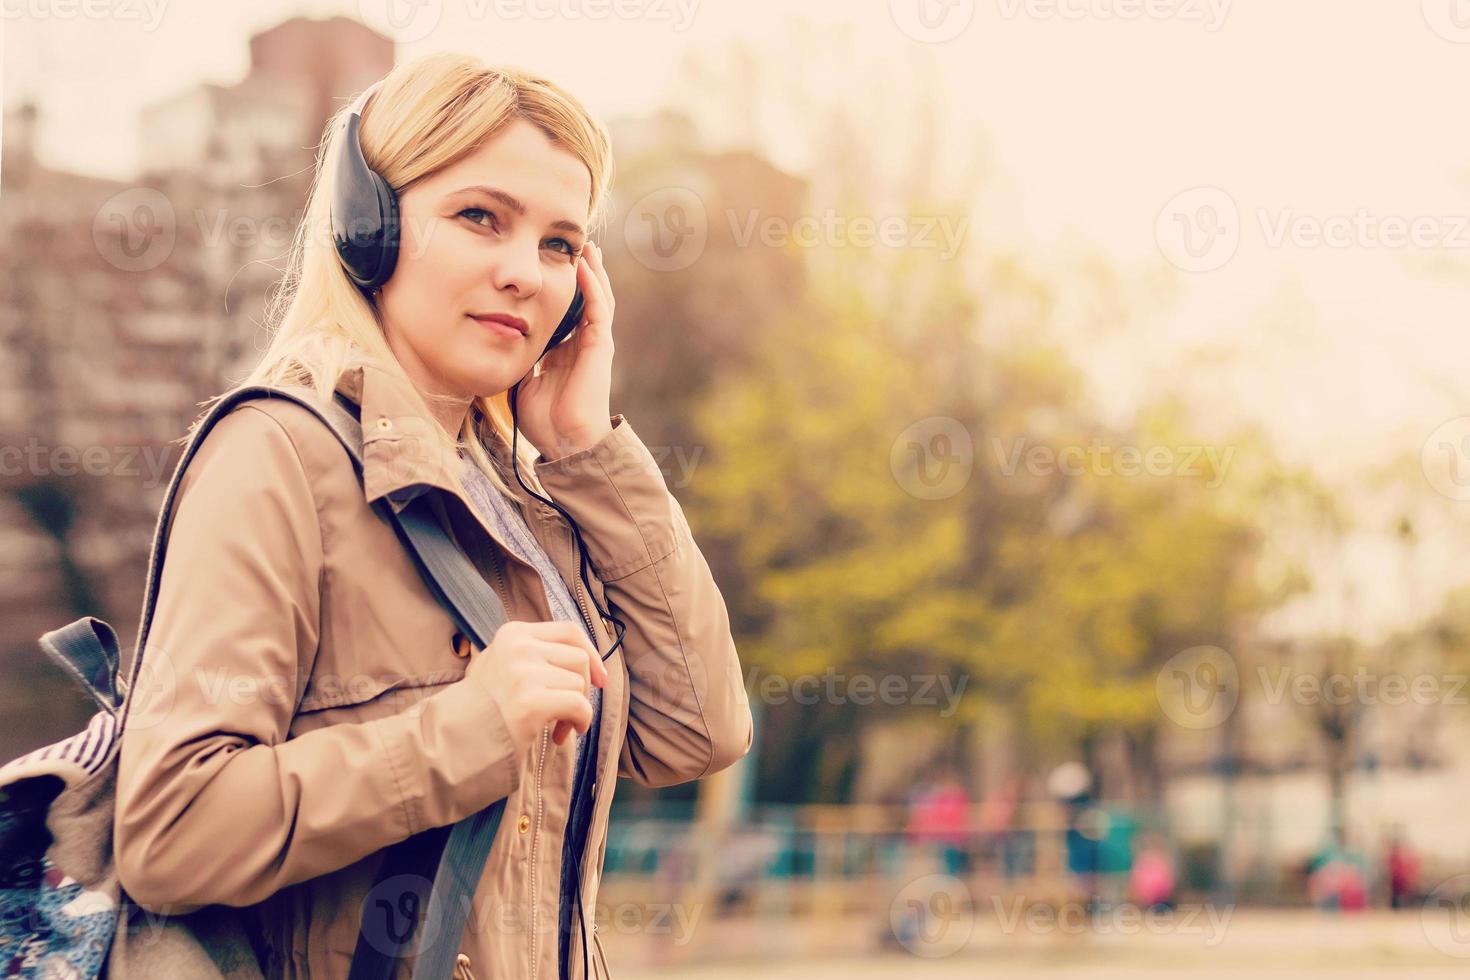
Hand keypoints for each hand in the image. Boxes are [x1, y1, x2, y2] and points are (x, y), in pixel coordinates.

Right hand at [460, 620, 608, 750]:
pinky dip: (580, 721)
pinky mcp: (531, 701)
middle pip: (579, 659)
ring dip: (576, 710)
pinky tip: (563, 734)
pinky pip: (578, 705)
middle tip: (568, 712)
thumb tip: (587, 659)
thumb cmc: (482, 707)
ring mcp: (523, 672)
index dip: (592, 653)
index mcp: (514, 634)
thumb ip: (535, 655)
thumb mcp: (502, 665)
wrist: (452, 738)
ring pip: (579, 684)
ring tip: (558, 728)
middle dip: (583, 688)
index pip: (570, 631)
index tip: (599, 678)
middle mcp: (518, 647)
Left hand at [513, 241, 614, 458]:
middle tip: (574, 247)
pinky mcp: (600, 346)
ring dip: (593, 272)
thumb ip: (517, 359)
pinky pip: (599, 308)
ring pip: (599, 298)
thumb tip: (496, 342)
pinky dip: (592, 285)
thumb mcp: (523, 380)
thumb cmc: (545, 420)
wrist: (566, 441)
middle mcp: (584, 344)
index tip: (549, 268)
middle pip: (586, 300)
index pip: (566, 312)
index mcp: (566, 352)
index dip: (560, 290)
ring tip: (586, 247)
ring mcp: (595, 344)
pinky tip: (584, 266)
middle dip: (582, 274)